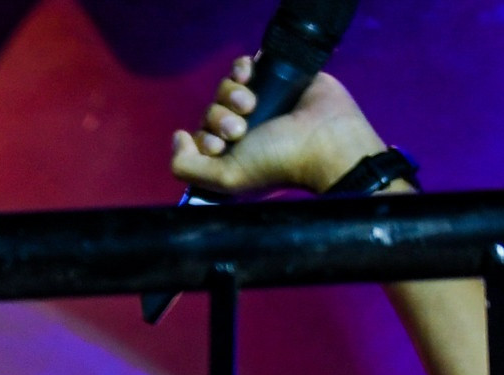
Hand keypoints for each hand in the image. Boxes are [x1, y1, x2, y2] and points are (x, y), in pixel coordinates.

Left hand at [169, 56, 389, 200]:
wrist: (325, 140)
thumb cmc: (277, 162)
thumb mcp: (225, 178)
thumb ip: (186, 167)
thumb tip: (178, 138)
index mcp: (232, 155)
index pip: (200, 138)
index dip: (205, 139)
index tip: (222, 146)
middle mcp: (244, 130)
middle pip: (211, 112)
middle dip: (219, 118)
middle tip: (239, 129)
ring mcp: (259, 103)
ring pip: (224, 88)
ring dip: (231, 94)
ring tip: (251, 105)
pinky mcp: (274, 78)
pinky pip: (244, 66)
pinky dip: (241, 67)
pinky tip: (248, 73)